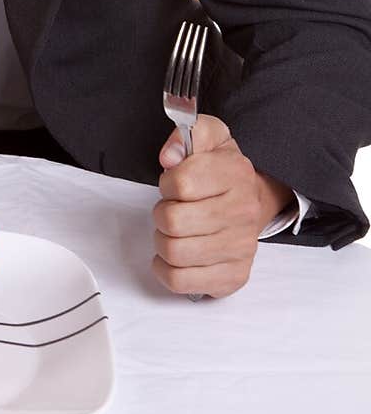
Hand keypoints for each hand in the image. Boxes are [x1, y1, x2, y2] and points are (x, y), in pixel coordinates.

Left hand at [152, 113, 291, 297]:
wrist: (252, 201)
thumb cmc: (221, 173)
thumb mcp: (208, 136)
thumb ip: (186, 133)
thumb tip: (169, 156)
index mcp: (236, 174)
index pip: (180, 184)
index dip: (167, 183)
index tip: (175, 183)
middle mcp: (244, 212)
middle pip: (172, 221)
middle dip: (162, 212)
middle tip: (173, 208)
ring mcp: (241, 248)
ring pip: (173, 252)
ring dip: (163, 240)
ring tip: (175, 230)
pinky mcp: (232, 276)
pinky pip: (180, 280)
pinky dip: (166, 268)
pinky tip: (175, 255)